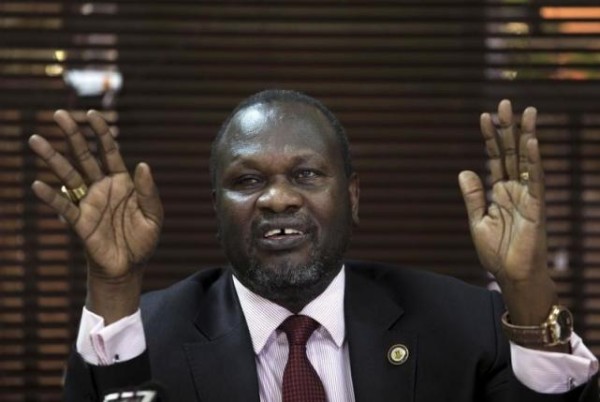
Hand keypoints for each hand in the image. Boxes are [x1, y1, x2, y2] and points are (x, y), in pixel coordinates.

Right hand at [28, 110, 162, 322]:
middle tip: (59, 114)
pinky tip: (38, 185)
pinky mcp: (80, 221)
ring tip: (36, 140)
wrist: (129, 268)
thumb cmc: (142, 240)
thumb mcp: (153, 215)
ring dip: (53, 158)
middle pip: (85, 156)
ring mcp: (89, 202)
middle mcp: (103, 187)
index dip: (101, 133)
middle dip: (73, 135)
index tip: (91, 114)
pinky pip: (64, 206)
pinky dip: (51, 196)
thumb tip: (143, 164)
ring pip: (69, 175)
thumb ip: (149, 192)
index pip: (110, 152)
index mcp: (123, 182)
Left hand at [458, 100, 557, 325]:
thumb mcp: (478, 221)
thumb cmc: (498, 253)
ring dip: (525, 136)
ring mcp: (527, 196)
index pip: (495, 159)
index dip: (490, 138)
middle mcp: (515, 190)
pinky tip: (531, 141)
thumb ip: (473, 197)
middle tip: (504, 103)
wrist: (512, 276)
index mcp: (500, 192)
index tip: (484, 116)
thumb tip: (464, 170)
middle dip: (508, 129)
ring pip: (527, 161)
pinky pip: (536, 180)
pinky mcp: (536, 207)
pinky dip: (534, 161)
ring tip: (524, 112)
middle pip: (511, 153)